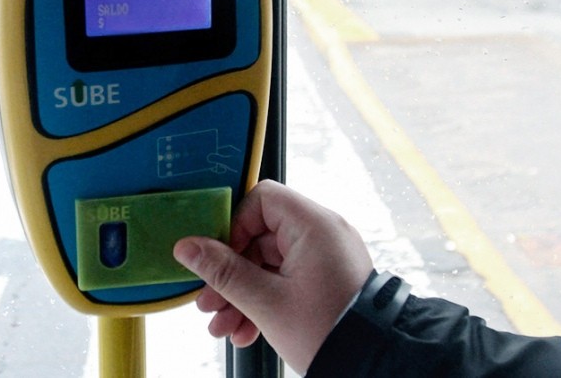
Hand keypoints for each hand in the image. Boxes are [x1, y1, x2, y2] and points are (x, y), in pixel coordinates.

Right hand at [173, 180, 373, 373]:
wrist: (373, 364)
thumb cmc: (327, 330)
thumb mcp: (265, 302)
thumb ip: (223, 271)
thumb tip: (187, 247)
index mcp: (313, 225)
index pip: (262, 200)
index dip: (233, 226)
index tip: (217, 258)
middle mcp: (322, 234)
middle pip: (259, 236)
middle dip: (230, 273)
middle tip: (208, 302)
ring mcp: (324, 257)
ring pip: (268, 264)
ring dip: (241, 294)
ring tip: (222, 326)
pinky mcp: (325, 279)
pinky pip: (285, 279)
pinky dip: (263, 302)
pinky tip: (244, 331)